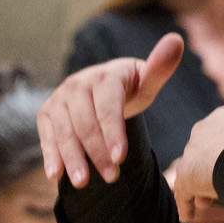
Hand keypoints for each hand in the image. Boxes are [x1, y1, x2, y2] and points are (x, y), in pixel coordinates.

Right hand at [38, 34, 183, 186]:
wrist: (101, 88)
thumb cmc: (130, 89)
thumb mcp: (146, 81)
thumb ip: (160, 68)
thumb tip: (177, 39)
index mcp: (105, 76)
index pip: (108, 106)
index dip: (114, 132)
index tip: (121, 157)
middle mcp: (78, 84)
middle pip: (85, 123)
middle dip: (97, 152)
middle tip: (111, 177)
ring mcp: (59, 98)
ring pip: (65, 132)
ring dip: (73, 158)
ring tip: (83, 183)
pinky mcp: (47, 113)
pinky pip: (47, 136)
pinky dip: (50, 155)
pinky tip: (55, 174)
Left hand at [171, 74, 223, 222]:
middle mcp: (205, 129)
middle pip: (206, 153)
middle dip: (213, 168)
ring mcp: (193, 152)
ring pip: (193, 172)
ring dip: (201, 187)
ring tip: (211, 203)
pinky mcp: (187, 176)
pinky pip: (183, 192)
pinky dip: (186, 205)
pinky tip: (189, 217)